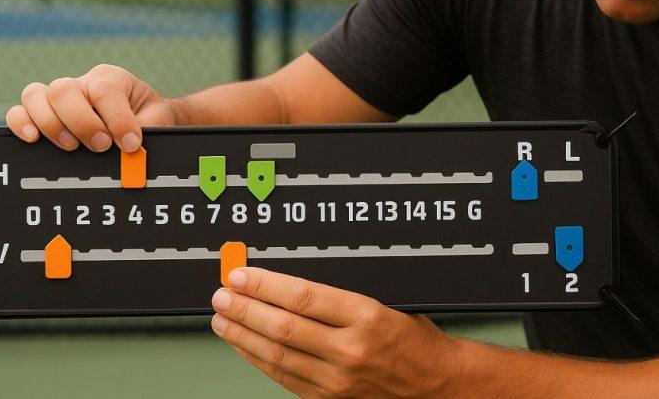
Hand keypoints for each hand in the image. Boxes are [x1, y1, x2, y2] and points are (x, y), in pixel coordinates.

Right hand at [6, 64, 173, 152]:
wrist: (145, 117)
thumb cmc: (149, 116)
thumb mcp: (158, 119)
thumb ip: (150, 130)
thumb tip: (132, 150)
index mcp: (112, 78)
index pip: (105, 90)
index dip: (117, 119)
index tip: (130, 143)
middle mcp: (82, 83)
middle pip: (63, 90)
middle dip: (81, 122)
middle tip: (101, 145)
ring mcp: (60, 97)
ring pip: (36, 96)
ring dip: (51, 124)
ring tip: (72, 146)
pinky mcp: (45, 113)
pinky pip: (21, 112)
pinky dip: (22, 124)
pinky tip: (34, 139)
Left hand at [210, 268, 465, 397]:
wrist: (435, 384)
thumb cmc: (413, 339)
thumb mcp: (384, 301)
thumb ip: (337, 296)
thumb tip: (286, 283)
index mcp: (366, 317)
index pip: (302, 297)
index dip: (265, 285)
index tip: (243, 274)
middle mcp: (350, 349)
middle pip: (283, 326)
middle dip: (245, 309)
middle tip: (222, 295)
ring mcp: (338, 379)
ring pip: (277, 355)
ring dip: (243, 335)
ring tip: (222, 319)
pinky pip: (284, 377)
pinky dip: (258, 360)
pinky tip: (245, 346)